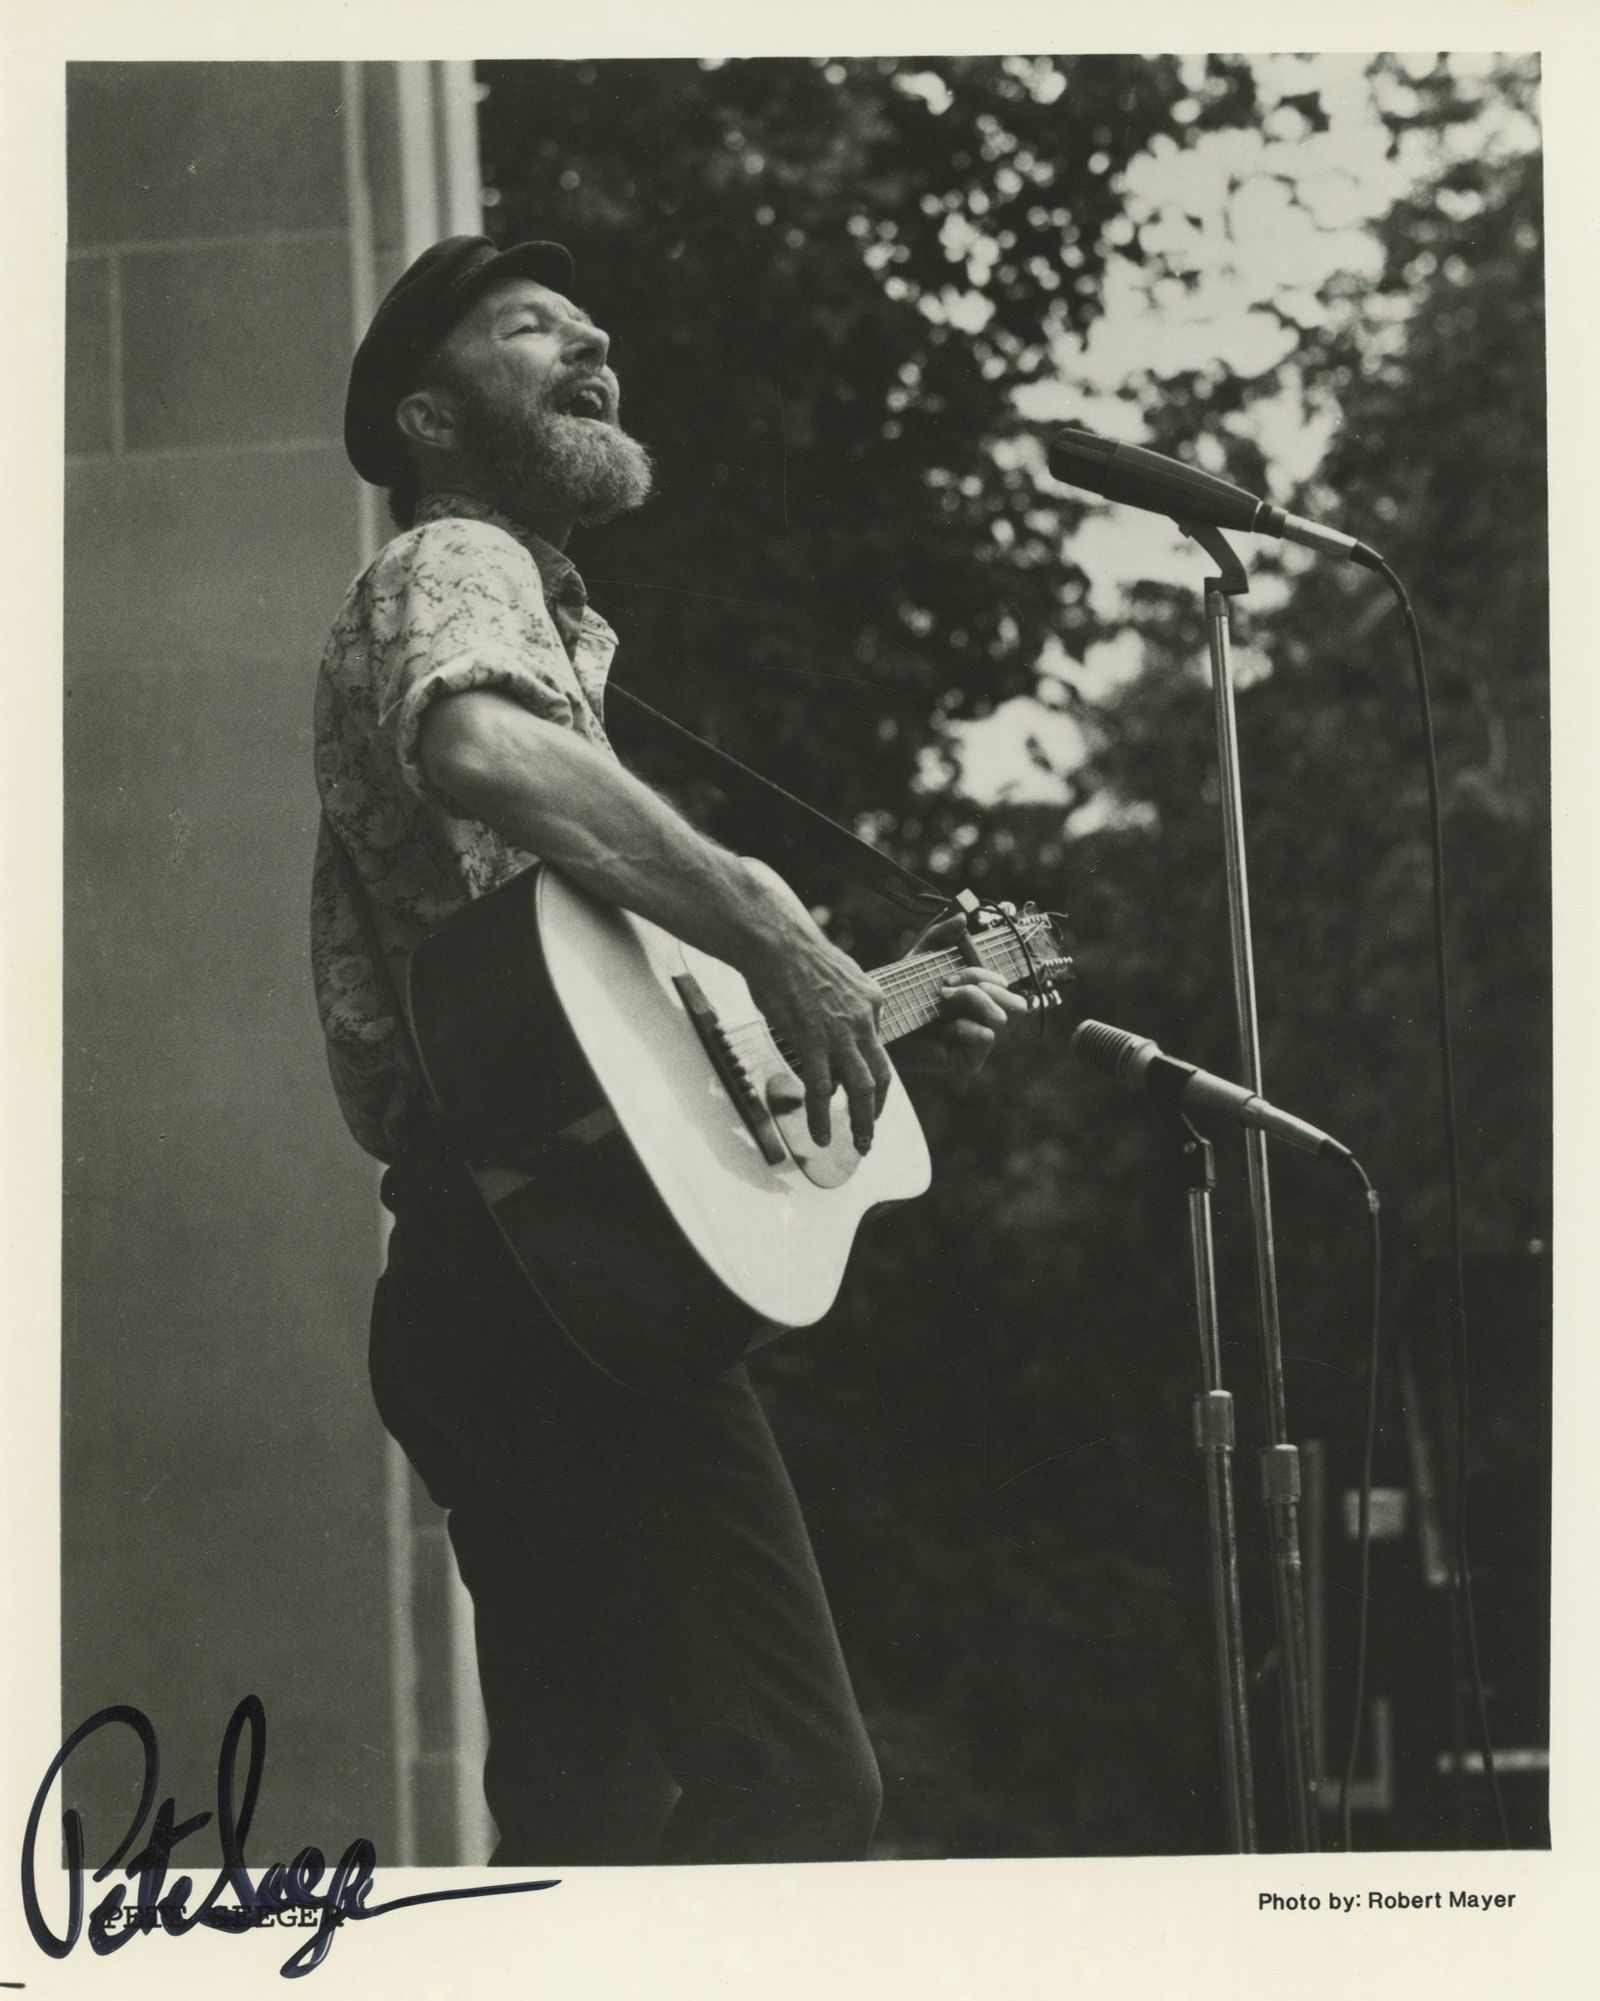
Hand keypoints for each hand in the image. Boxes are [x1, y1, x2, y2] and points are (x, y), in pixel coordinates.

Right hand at [737, 862, 891, 1151]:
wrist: (777, 940)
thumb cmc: (796, 954)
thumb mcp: (839, 974)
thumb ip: (847, 1001)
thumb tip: (838, 1028)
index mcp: (872, 1002)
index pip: (878, 1049)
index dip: (873, 1077)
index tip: (866, 1096)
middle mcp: (863, 1020)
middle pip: (880, 1077)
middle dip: (877, 1111)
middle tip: (870, 1134)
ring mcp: (840, 1033)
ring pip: (860, 1089)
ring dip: (861, 1123)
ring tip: (858, 1145)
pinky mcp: (813, 1041)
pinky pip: (822, 1089)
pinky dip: (823, 1116)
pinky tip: (821, 1135)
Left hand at [901, 912, 1030, 1076]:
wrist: (879, 1026)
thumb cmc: (901, 995)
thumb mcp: (923, 959)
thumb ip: (941, 936)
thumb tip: (961, 916)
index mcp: (979, 998)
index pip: (1004, 984)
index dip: (985, 972)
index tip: (951, 971)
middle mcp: (983, 1021)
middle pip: (1015, 1002)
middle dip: (982, 983)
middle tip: (948, 984)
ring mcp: (978, 1042)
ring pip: (1003, 1016)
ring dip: (974, 1000)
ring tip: (943, 999)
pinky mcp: (968, 1061)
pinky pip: (986, 1036)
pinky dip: (966, 1027)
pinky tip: (944, 1028)